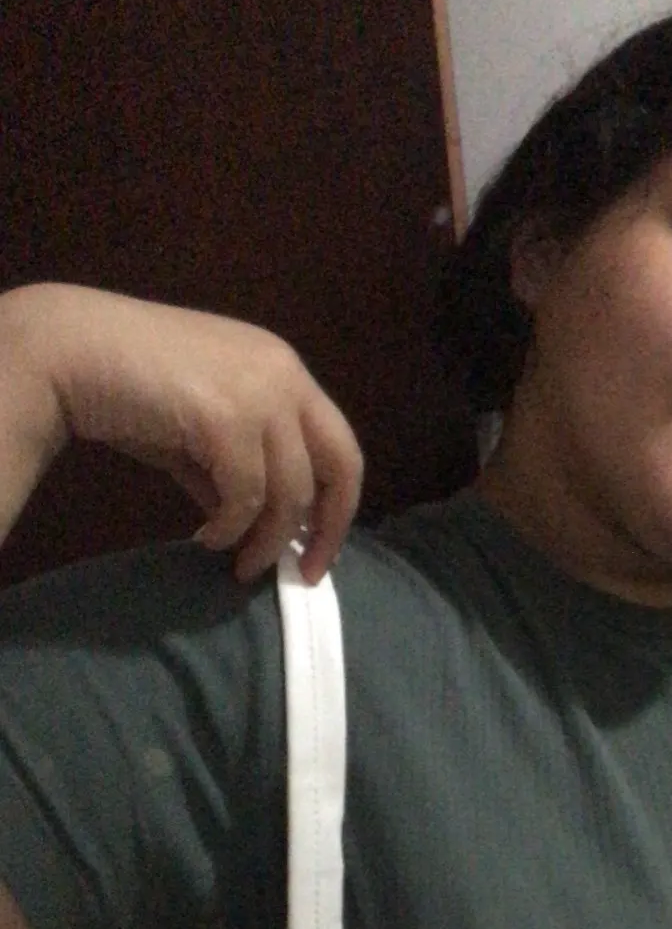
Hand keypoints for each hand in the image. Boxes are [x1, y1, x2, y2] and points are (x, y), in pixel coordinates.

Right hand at [0, 283, 363, 583]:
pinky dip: (229, 529)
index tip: (317, 550)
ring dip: (264, 540)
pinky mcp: (230, 419)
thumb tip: (259, 529)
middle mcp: (285, 376)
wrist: (74, 354)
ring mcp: (262, 394)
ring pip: (291, 492)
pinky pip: (246, 498)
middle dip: (328, 529)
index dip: (337, 505)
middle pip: (341, 466)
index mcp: (284, 371)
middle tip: (303, 573)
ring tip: (237, 563)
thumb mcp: (200, 434)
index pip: (339, 445)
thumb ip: (237, 473)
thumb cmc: (132, 387)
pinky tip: (206, 537)